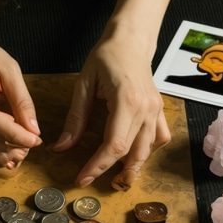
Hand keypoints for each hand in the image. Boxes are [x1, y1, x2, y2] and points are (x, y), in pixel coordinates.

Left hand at [51, 30, 170, 189]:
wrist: (130, 41)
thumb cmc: (106, 57)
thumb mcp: (84, 85)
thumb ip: (75, 118)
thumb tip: (62, 146)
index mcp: (126, 101)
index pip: (114, 145)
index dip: (97, 166)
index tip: (82, 178)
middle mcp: (146, 109)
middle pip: (132, 153)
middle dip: (113, 172)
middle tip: (94, 182)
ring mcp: (156, 110)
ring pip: (149, 150)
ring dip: (133, 167)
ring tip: (115, 177)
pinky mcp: (159, 109)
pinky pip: (160, 138)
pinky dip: (149, 151)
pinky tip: (135, 153)